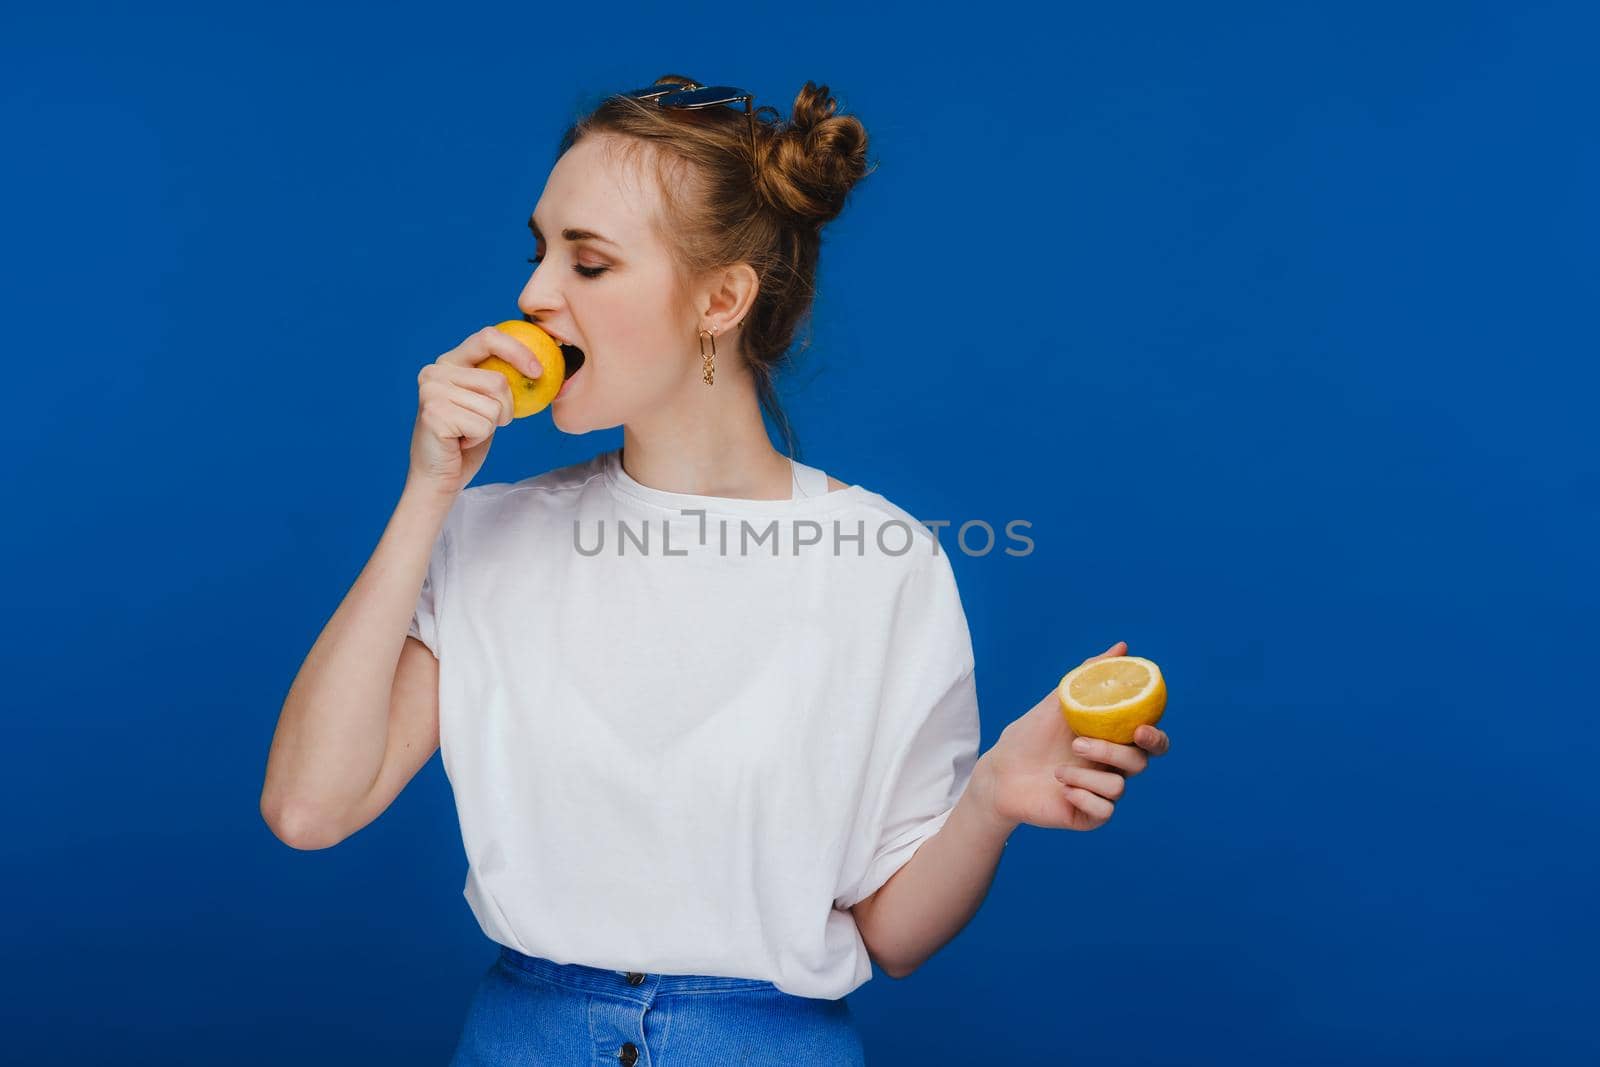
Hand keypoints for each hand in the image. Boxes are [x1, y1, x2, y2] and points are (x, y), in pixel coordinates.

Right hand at [408, 326, 544, 495]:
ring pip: (493, 405)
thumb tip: (537, 366)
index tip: (537, 372)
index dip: (517, 351)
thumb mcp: (485, 402)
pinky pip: (483, 425)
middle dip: (505, 408)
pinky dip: (479, 438)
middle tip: (485, 423)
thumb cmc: (466, 439)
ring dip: (491, 426)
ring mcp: (431, 391)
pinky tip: (460, 442)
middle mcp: (435, 371)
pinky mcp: (434, 414)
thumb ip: (497, 380)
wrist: (439, 476)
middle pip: (498, 381)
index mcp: (448, 362)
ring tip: (468, 433)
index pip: (488, 337)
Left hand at [971, 641, 1172, 832]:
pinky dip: (1082, 798)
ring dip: (1084, 774)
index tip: (1139, 729)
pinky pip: (1104, 811)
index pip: (1150, 741)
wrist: (999, 772)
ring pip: (1119, 787)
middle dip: (1113, 753)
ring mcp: (1102, 793)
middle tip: (1080, 744)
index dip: (1155, 737)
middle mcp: (1113, 768)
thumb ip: (1088, 676)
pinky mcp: (1089, 815)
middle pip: (1139, 763)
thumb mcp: (1057, 701)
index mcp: (1112, 740)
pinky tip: (1060, 789)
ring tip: (1056, 769)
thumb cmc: (1029, 735)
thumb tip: (1121, 647)